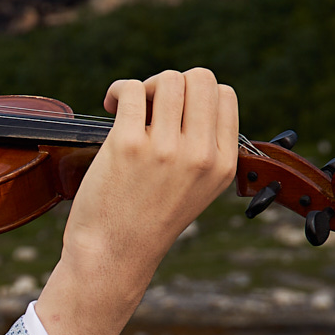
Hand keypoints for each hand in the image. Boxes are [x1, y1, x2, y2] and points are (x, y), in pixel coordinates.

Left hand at [32, 67, 240, 334]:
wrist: (113, 255)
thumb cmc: (148, 219)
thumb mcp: (197, 188)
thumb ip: (203, 147)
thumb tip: (191, 92)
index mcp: (223, 164)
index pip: (225, 95)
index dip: (196, 93)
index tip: (173, 110)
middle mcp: (200, 155)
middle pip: (199, 78)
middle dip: (171, 83)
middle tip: (150, 107)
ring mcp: (165, 149)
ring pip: (167, 79)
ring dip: (146, 85)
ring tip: (130, 105)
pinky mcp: (127, 145)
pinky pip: (130, 90)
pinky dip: (118, 89)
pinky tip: (109, 104)